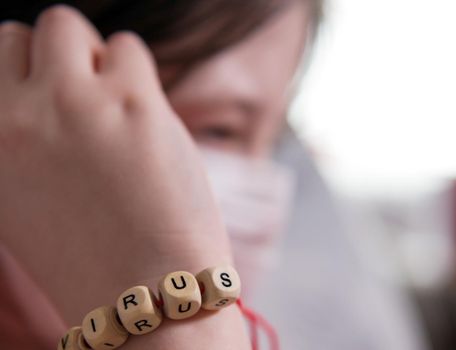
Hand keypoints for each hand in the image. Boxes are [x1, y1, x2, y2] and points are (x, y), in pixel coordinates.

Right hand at [0, 5, 247, 348]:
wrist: (143, 289)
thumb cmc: (92, 247)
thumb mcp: (24, 191)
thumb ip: (24, 131)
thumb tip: (46, 79)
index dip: (31, 68)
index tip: (56, 91)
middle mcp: (16, 115)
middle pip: (29, 31)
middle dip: (62, 55)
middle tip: (89, 97)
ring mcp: (72, 104)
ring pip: (72, 28)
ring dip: (100, 59)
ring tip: (118, 109)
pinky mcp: (132, 103)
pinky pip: (129, 48)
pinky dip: (137, 75)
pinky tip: (145, 118)